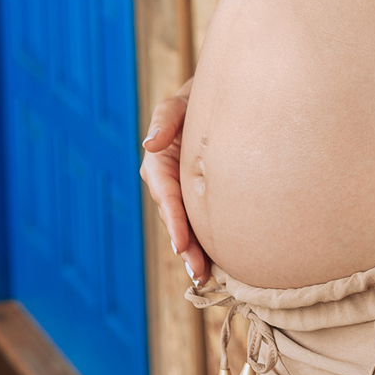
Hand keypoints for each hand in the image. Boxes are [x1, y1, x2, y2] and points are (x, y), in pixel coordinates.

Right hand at [140, 85, 210, 284]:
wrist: (223, 98)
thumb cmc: (196, 98)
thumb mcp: (180, 103)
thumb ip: (166, 120)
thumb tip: (151, 144)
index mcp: (159, 163)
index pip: (166, 196)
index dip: (174, 221)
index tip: (182, 244)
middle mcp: (168, 182)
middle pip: (176, 218)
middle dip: (185, 246)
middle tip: (199, 271)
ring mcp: (183, 191)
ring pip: (188, 225)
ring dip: (195, 251)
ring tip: (206, 276)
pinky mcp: (198, 196)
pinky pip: (201, 220)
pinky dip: (206, 242)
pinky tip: (218, 264)